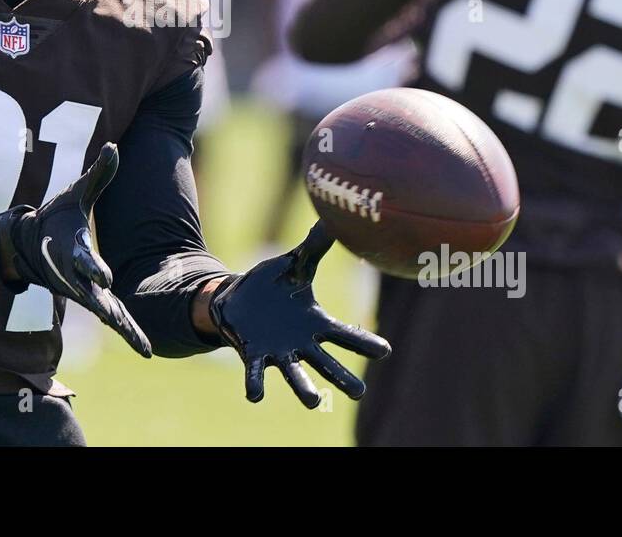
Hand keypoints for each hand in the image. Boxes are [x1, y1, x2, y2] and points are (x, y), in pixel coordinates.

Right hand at [0, 143, 151, 357]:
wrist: (29, 245)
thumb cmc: (56, 216)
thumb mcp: (75, 194)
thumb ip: (97, 175)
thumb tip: (113, 146)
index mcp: (72, 250)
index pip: (83, 260)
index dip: (94, 268)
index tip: (105, 278)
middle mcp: (76, 276)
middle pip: (96, 297)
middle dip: (112, 313)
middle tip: (126, 328)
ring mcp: (83, 291)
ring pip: (107, 313)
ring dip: (124, 329)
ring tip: (144, 348)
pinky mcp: (90, 299)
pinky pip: (111, 316)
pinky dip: (126, 330)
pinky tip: (144, 346)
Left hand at [209, 222, 389, 407]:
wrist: (236, 299)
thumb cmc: (271, 284)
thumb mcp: (294, 262)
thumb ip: (315, 246)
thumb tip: (334, 219)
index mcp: (315, 323)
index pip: (345, 335)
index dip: (364, 344)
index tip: (385, 352)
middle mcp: (301, 342)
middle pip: (326, 362)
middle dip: (341, 378)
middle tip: (359, 393)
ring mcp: (278, 351)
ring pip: (294, 374)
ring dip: (303, 389)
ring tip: (313, 402)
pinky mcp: (253, 354)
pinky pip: (255, 373)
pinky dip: (255, 384)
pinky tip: (254, 396)